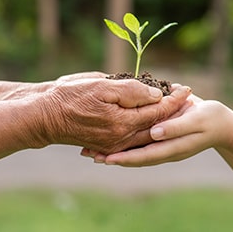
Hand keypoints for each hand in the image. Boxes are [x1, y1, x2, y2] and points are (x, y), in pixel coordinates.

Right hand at [34, 78, 190, 153]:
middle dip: (174, 112)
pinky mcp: (107, 145)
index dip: (174, 99)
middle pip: (157, 125)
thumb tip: (156, 95)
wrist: (45, 117)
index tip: (186, 89)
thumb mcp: (101, 86)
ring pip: (147, 134)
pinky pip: (134, 139)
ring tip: (176, 110)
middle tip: (187, 100)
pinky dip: (147, 129)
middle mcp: (122, 138)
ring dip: (163, 121)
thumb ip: (132, 91)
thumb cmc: (70, 96)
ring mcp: (114, 144)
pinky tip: (153, 121)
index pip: (158, 110)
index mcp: (123, 123)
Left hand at [93, 94, 232, 165]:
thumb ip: (175, 128)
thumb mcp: (195, 121)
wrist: (221, 123)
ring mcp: (162, 143)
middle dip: (112, 156)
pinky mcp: (161, 135)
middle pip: (134, 156)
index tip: (105, 159)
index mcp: (171, 148)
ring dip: (115, 149)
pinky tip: (112, 135)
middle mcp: (163, 149)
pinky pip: (140, 140)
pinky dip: (124, 140)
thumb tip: (154, 134)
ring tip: (93, 147)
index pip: (143, 156)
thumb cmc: (210, 119)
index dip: (124, 158)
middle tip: (88, 154)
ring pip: (134, 149)